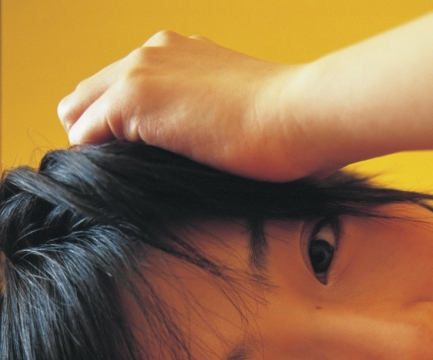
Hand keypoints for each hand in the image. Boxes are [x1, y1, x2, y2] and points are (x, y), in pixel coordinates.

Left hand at [58, 31, 316, 180]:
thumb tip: (205, 158)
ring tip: (125, 180)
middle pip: (90, 94)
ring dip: (95, 147)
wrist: (300, 114)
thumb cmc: (289, 128)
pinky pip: (85, 134)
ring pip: (79, 112)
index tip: (139, 159)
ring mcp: (140, 72)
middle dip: (97, 134)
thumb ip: (211, 122)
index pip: (124, 86)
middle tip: (126, 174)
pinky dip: (95, 160)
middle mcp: (153, 52)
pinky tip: (124, 181)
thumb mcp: (241, 115)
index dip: (121, 125)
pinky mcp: (132, 100)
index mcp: (181, 54)